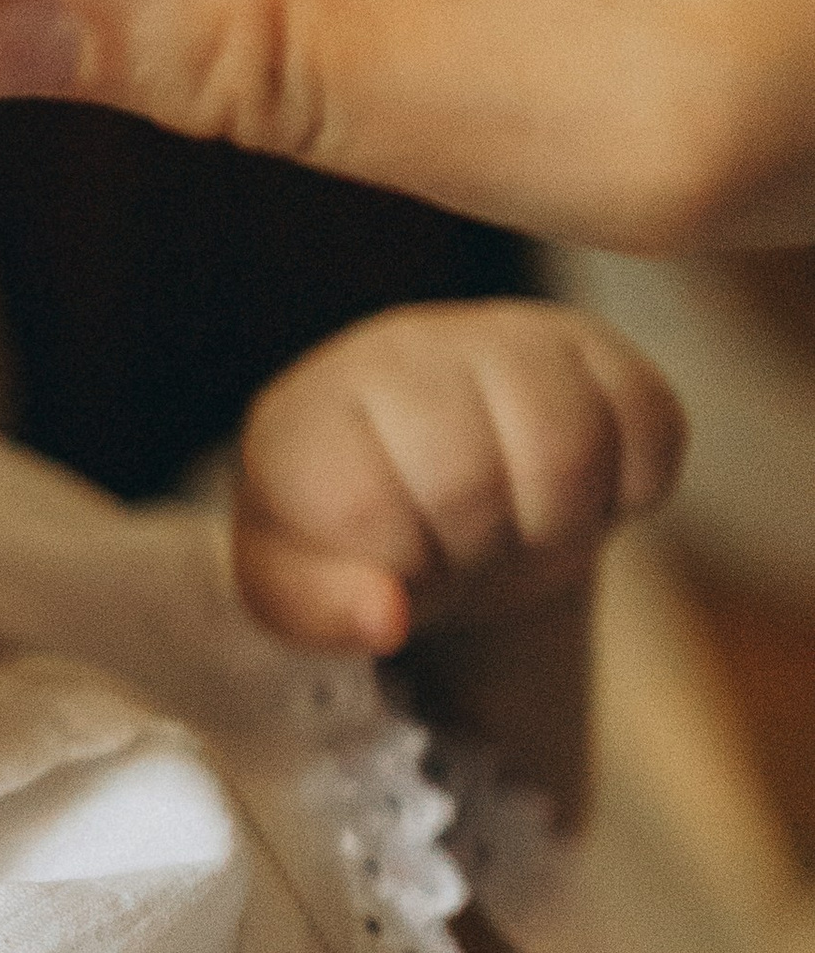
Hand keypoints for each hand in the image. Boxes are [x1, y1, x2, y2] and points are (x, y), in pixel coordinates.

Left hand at [230, 298, 683, 656]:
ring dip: (555, 524)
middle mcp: (401, 351)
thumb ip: (318, 609)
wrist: (430, 483)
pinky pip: (651, 425)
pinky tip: (579, 492)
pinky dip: (631, 490)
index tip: (397, 563)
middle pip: (470, 483)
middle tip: (461, 548)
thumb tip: (388, 616)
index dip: (401, 570)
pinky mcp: (594, 344)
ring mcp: (503, 335)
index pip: (366, 509)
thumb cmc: (353, 543)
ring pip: (567, 450)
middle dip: (474, 550)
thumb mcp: (300, 592)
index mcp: (310, 414)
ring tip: (516, 524)